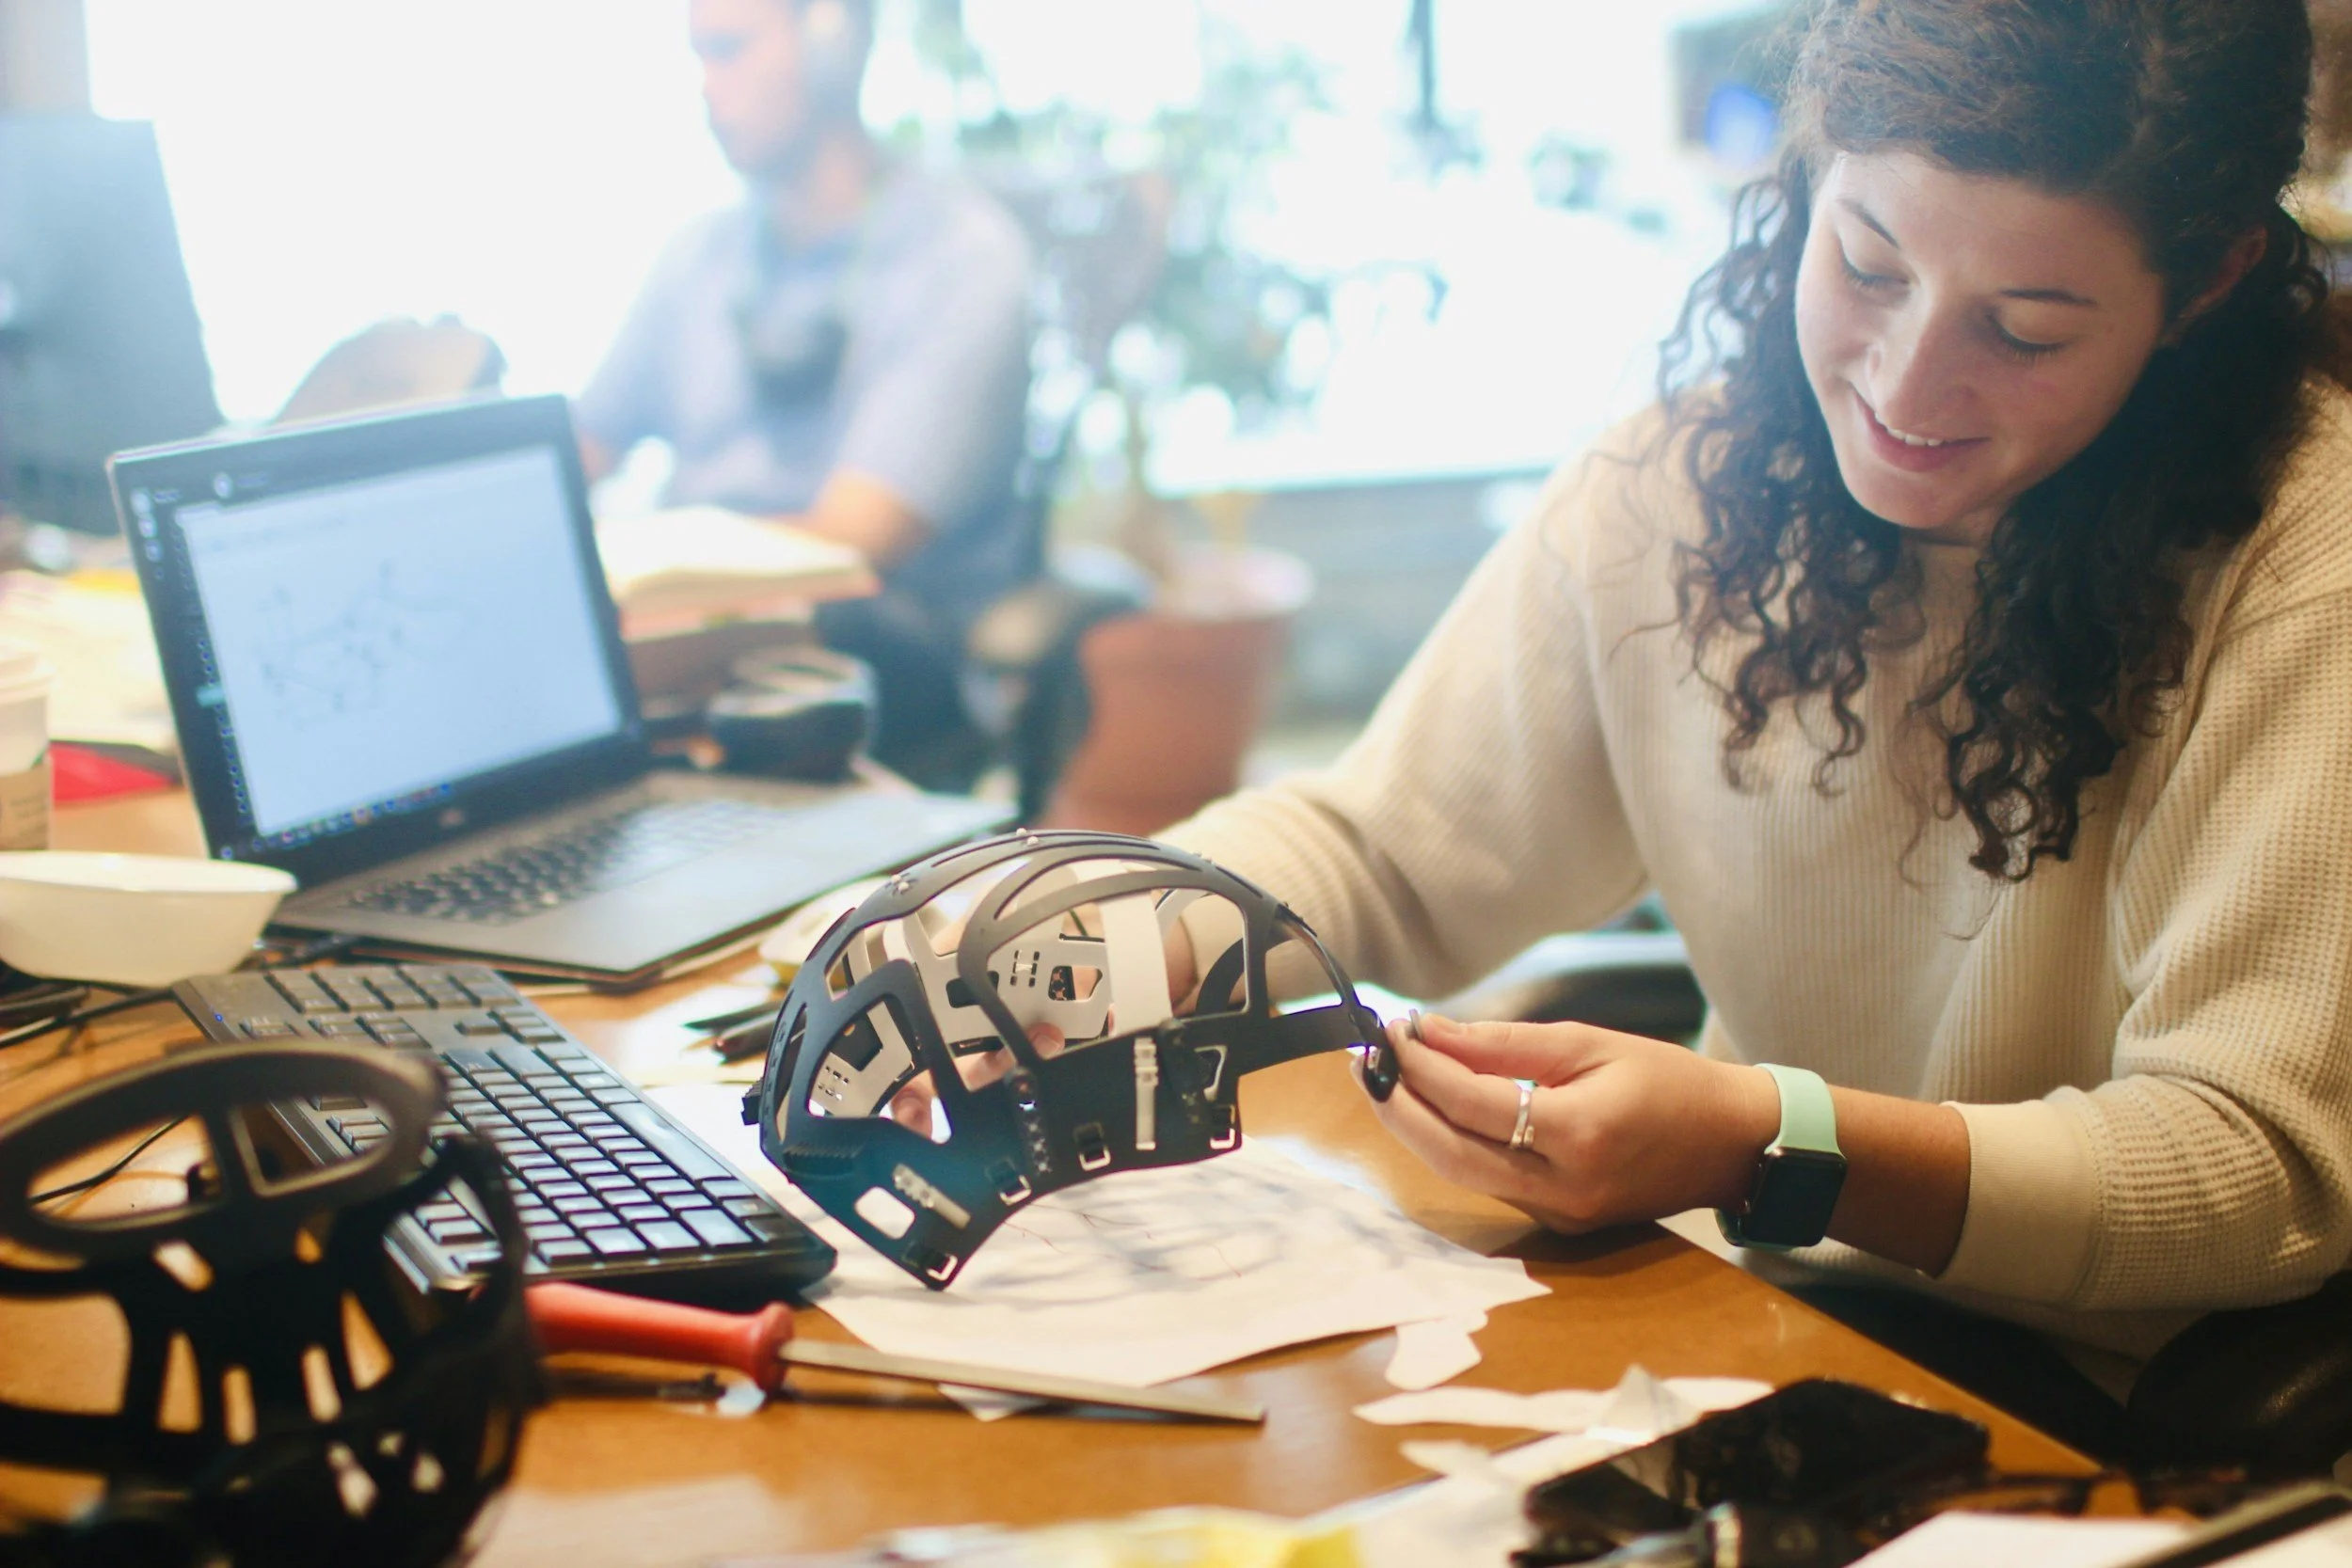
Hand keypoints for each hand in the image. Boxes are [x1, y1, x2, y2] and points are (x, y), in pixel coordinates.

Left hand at [1368, 1012, 1778, 1233]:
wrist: (1731, 1144)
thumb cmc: (1668, 1081)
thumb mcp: (1590, 1044)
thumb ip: (1504, 1044)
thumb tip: (1430, 1031)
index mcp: (1579, 1135)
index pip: (1472, 1103)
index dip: (1423, 1066)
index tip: (1393, 1028)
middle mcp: (1563, 1188)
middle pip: (1449, 1154)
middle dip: (1397, 1107)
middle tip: (1364, 1062)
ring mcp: (1559, 1214)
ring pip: (1462, 1173)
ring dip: (1416, 1126)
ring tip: (1385, 1078)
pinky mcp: (1558, 1223)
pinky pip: (1489, 1180)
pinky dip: (1452, 1142)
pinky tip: (1432, 1107)